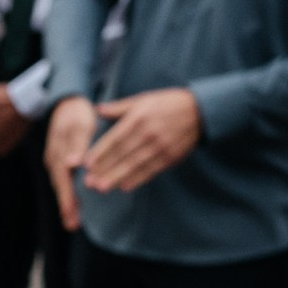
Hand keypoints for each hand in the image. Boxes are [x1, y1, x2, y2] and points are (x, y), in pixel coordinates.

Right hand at [44, 95, 100, 228]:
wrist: (67, 102)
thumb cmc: (76, 113)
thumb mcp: (79, 125)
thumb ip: (77, 145)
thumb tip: (71, 164)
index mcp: (58, 154)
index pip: (63, 181)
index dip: (67, 199)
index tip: (71, 214)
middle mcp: (54, 160)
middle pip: (60, 188)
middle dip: (66, 207)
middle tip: (73, 226)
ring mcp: (55, 161)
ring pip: (60, 186)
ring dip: (67, 203)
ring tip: (73, 222)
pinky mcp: (59, 161)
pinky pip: (62, 181)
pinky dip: (67, 193)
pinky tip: (74, 203)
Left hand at [81, 86, 203, 193]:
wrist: (201, 111)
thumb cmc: (167, 104)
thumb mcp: (143, 99)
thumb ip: (119, 107)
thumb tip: (97, 109)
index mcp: (138, 117)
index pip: (115, 138)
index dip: (100, 152)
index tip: (86, 164)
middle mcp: (148, 132)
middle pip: (122, 154)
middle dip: (104, 169)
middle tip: (88, 182)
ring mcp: (160, 146)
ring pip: (134, 164)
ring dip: (117, 177)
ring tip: (102, 188)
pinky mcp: (171, 156)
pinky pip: (151, 170)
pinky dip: (138, 179)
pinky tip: (125, 186)